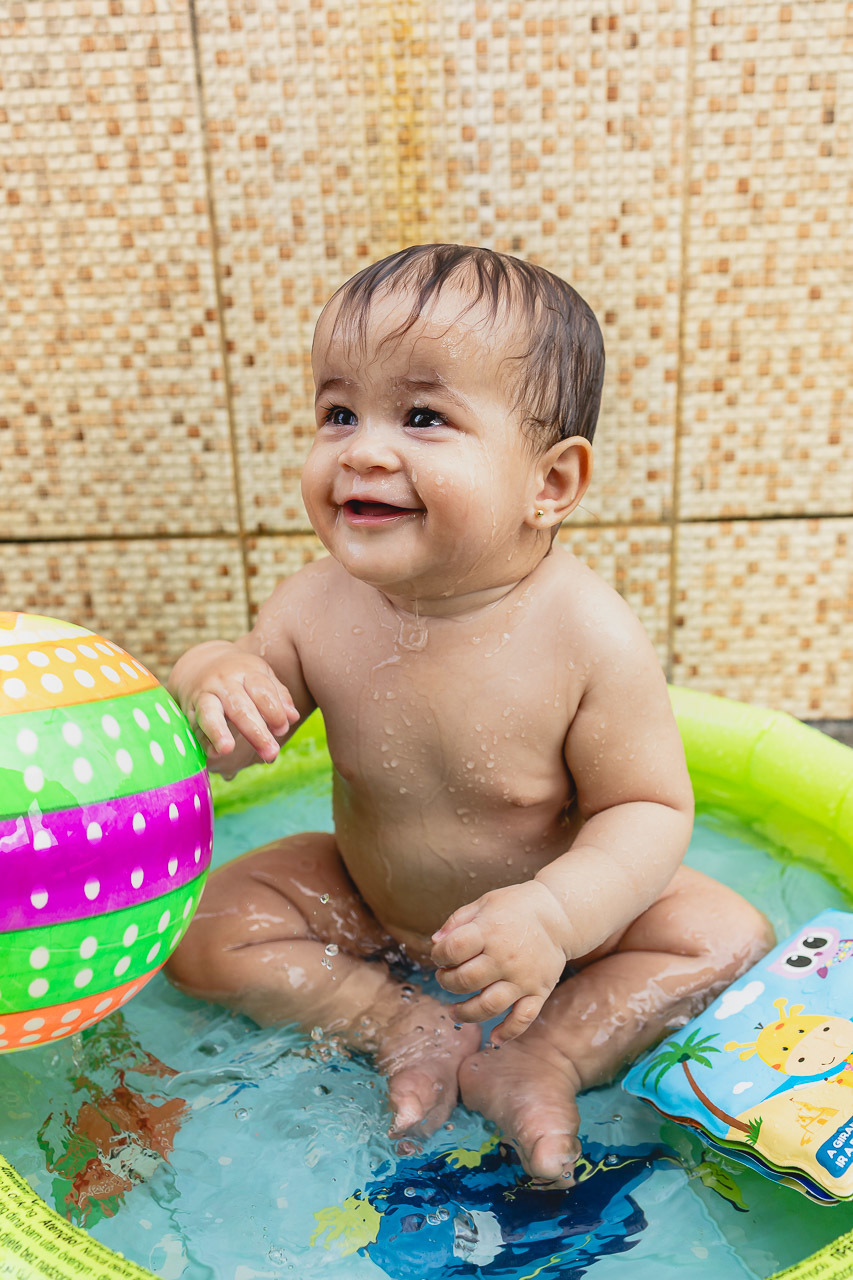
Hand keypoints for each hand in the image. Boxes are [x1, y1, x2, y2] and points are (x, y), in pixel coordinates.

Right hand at [170, 643, 299, 764]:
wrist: (200, 664)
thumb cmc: (241, 676)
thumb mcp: (262, 677)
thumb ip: (278, 696)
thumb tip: (292, 717)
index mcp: (246, 672)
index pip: (262, 691)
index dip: (274, 711)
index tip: (281, 730)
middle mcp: (223, 682)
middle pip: (240, 707)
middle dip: (256, 732)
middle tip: (271, 753)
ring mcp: (204, 695)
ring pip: (210, 712)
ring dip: (218, 731)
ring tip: (228, 749)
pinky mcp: (189, 710)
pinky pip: (195, 726)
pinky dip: (204, 740)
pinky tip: (215, 754)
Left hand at [430, 881, 570, 1043]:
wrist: (559, 914)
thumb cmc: (517, 907)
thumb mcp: (485, 902)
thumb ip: (457, 921)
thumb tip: (435, 942)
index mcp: (489, 932)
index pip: (453, 950)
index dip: (439, 956)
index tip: (440, 956)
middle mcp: (505, 958)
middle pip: (466, 981)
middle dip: (448, 983)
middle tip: (446, 978)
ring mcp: (523, 978)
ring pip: (489, 1006)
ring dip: (466, 1013)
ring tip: (454, 1010)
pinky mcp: (539, 992)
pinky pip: (523, 1018)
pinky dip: (509, 1032)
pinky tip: (494, 1038)